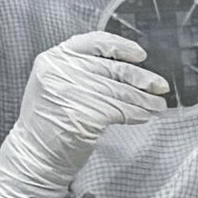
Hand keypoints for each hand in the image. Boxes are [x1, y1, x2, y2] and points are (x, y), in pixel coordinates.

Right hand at [0, 31, 167, 197]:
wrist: (35, 155)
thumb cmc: (53, 121)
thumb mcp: (59, 85)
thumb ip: (83, 70)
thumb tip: (130, 66)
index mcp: (54, 58)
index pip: (93, 42)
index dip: (121, 46)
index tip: (141, 55)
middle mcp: (59, 71)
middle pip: (113, 69)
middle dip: (143, 79)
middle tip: (161, 87)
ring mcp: (70, 92)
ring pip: (120, 92)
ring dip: (144, 99)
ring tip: (158, 105)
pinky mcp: (83, 114)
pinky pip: (120, 110)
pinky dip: (136, 113)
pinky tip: (143, 116)